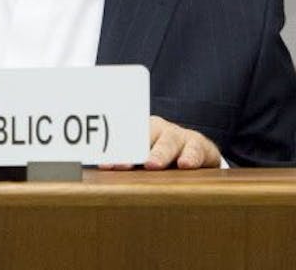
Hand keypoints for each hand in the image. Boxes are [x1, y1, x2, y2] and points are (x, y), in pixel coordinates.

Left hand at [101, 116, 221, 170]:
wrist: (197, 154)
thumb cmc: (162, 158)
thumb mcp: (144, 161)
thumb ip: (127, 165)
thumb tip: (102, 174)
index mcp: (140, 131)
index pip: (125, 140)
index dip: (116, 152)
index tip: (106, 166)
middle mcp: (159, 129)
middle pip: (144, 136)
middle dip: (134, 151)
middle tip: (126, 165)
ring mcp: (180, 136)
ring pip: (169, 141)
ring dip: (159, 153)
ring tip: (152, 165)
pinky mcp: (201, 146)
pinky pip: (196, 149)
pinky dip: (190, 157)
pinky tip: (185, 165)